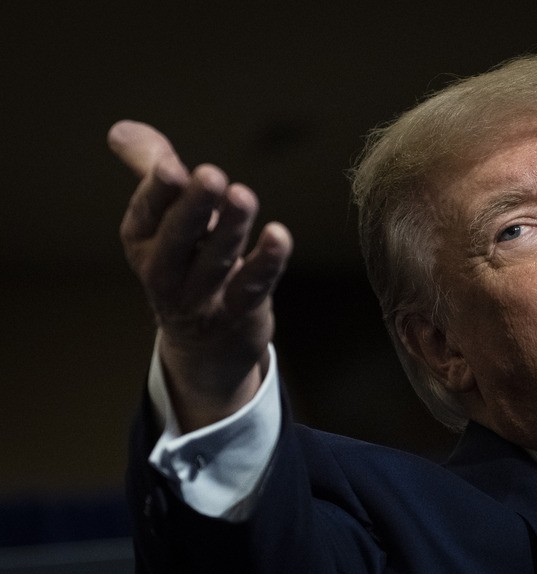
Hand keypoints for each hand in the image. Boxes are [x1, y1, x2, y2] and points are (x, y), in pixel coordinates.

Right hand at [109, 120, 292, 430]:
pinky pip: (251, 288)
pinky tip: (278, 235)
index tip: (171, 166)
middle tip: (212, 176)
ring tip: (243, 197)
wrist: (206, 342)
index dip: (159, 191)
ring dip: (230, 229)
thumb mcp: (166, 218)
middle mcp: (165, 272)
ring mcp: (200, 298)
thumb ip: (152, 171)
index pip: (147, 213)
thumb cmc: (188, 261)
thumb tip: (121, 130)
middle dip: (194, 208)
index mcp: (143, 240)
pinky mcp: (237, 314)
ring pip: (216, 261)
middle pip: (179, 239)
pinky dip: (265, 263)